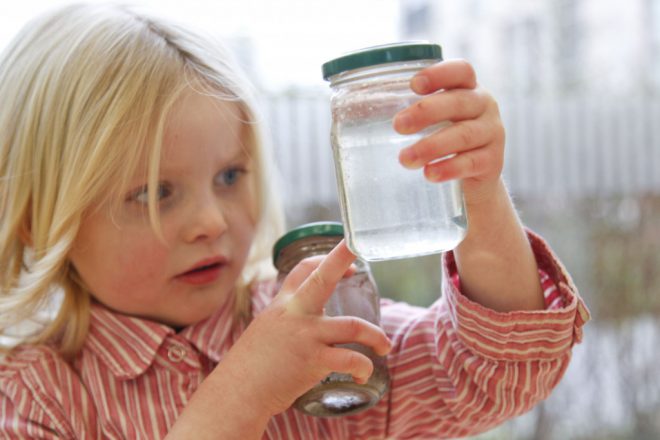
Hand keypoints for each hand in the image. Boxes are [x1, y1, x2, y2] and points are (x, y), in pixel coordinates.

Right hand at [219, 241, 391, 416]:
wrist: (237, 393)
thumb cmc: (251, 367)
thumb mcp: (266, 332)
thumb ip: (289, 323)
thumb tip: (310, 328)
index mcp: (282, 305)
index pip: (304, 269)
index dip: (327, 258)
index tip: (349, 259)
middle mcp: (295, 313)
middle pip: (323, 276)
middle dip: (343, 257)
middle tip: (359, 249)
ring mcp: (306, 335)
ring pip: (354, 326)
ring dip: (376, 337)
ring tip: (384, 346)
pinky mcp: (314, 360)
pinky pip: (351, 360)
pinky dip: (364, 367)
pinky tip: (362, 375)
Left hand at [393, 59, 504, 206]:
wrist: (472, 187)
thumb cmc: (442, 146)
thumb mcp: (430, 125)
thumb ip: (406, 113)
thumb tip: (348, 109)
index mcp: (467, 90)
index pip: (461, 71)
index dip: (439, 74)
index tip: (413, 85)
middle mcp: (484, 106)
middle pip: (458, 102)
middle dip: (425, 112)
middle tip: (397, 126)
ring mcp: (492, 134)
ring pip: (463, 134)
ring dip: (431, 146)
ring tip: (405, 160)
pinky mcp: (494, 162)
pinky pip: (472, 162)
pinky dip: (448, 168)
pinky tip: (430, 174)